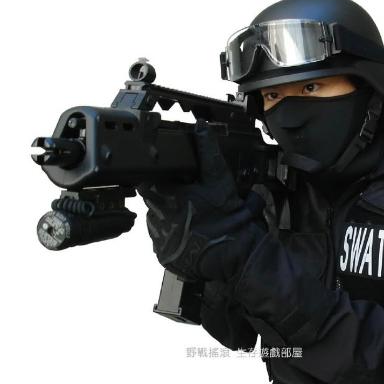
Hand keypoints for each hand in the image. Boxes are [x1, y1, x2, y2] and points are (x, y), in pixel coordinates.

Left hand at [137, 120, 265, 281]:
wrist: (235, 255)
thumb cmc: (226, 218)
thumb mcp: (218, 179)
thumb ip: (207, 152)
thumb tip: (200, 127)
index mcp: (162, 195)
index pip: (149, 181)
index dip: (162, 181)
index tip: (177, 184)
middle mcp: (155, 217)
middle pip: (155, 202)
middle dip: (170, 200)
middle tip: (192, 202)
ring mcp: (158, 239)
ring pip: (159, 222)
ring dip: (172, 219)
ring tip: (195, 220)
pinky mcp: (164, 256)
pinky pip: (164, 242)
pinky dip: (175, 238)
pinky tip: (192, 235)